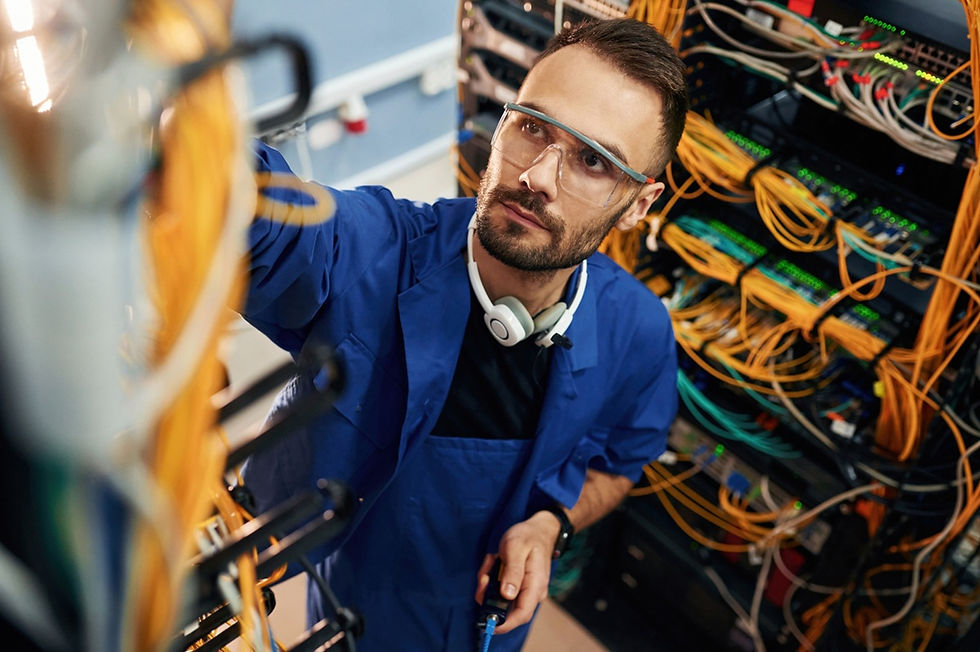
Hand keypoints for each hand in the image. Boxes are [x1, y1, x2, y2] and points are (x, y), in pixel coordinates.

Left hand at [473, 511, 561, 633]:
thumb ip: (512, 572)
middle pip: (507, 608)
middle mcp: (532, 592)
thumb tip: (506, 596)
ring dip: (489, 583)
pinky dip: (492, 577)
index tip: (486, 623)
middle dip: (489, 596)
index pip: (521, 614)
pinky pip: (500, 589)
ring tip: (492, 561)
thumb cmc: (528, 537)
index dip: (504, 624)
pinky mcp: (517, 586)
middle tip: (484, 576)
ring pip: (500, 598)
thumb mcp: (516, 548)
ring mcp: (525, 590)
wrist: (538, 530)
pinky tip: (495, 561)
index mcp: (535, 585)